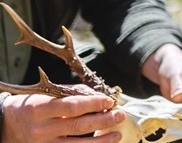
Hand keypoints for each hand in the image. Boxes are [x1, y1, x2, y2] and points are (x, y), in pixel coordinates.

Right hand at [2, 92, 123, 142]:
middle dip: (103, 120)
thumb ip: (70, 94)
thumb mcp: (45, 95)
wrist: (6, 125)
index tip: (109, 101)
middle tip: (119, 115)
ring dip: (101, 140)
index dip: (93, 104)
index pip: (72, 106)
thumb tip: (97, 96)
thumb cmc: (31, 106)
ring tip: (117, 135)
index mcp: (41, 109)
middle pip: (79, 126)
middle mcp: (42, 129)